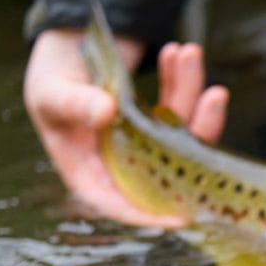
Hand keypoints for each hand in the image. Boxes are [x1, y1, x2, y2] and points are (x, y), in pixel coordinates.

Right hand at [23, 28, 229, 225]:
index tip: (186, 213)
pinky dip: (182, 80)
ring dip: (191, 92)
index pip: (124, 205)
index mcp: (91, 175)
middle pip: (171, 164)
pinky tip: (177, 52)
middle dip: (197, 126)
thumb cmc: (50, 83)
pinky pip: (179, 107)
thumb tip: (105, 112)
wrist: (63, 52)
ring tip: (189, 53)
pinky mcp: (158, 121)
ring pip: (181, 130)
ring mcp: (145, 143)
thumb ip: (74, 104)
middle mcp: (124, 166)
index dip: (154, 213)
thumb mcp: (52, 92)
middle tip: (214, 94)